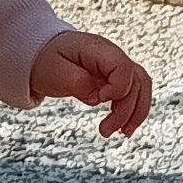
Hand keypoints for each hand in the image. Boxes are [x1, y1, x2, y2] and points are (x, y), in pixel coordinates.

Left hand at [31, 30, 151, 137]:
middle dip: (125, 110)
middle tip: (105, 131)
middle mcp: (112, 54)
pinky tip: (125, 127)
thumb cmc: (46, 62)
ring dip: (136, 112)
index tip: (99, 100)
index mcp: (97, 49)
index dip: (117, 88)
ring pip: (141, 87)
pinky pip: (134, 91)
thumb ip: (78, 83)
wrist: (41, 55)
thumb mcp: (55, 72)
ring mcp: (116, 65)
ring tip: (123, 133)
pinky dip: (133, 109)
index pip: (123, 67)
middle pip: (135, 81)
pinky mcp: (115, 77)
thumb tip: (97, 98)